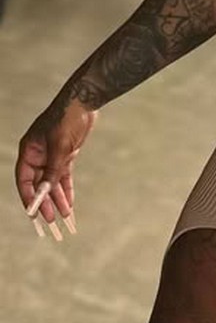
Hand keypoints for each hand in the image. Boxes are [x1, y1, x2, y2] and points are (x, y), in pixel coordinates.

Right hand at [15, 94, 96, 239]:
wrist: (84, 102)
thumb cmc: (67, 119)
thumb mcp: (60, 146)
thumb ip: (53, 169)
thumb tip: (46, 191)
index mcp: (29, 150)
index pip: (24, 179)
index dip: (28, 197)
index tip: (33, 213)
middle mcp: (37, 155)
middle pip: (38, 184)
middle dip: (45, 203)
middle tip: (52, 221)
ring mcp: (51, 156)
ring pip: (53, 183)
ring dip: (58, 200)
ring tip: (65, 218)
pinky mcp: (66, 156)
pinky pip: (64, 177)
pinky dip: (67, 191)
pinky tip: (70, 205)